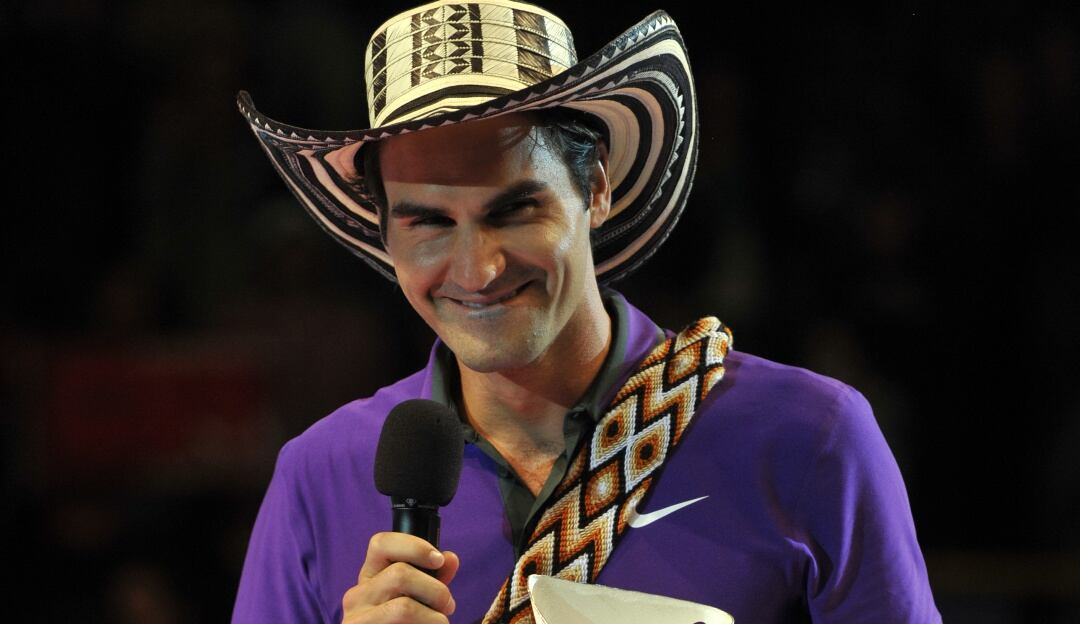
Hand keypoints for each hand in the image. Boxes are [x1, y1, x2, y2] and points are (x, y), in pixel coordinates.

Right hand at [341, 532, 460, 622]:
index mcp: (369, 579)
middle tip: (448, 605)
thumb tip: (451, 558)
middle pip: (400, 574)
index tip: (439, 560)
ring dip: (434, 617)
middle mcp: (357, 596)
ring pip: (404, 606)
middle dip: (436, 589)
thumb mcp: (414, 600)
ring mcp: (357, 621)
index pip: (380, 543)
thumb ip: (432, 580)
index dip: (414, 546)